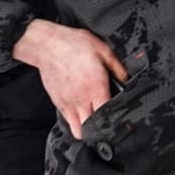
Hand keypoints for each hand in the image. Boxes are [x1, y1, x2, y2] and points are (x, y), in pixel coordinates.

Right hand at [11, 19, 126, 137]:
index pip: (106, 114)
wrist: (47, 44)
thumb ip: (118, 68)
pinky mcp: (58, 102)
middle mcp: (81, 99)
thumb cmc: (74, 45)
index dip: (115, 120)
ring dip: (86, 129)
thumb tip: (127, 79)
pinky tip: (82, 112)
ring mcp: (68, 103)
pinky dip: (75, 121)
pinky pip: (68, 120)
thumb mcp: (103, 50)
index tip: (121, 119)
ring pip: (77, 130)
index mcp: (95, 87)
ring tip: (95, 122)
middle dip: (100, 129)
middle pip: (91, 128)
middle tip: (108, 123)